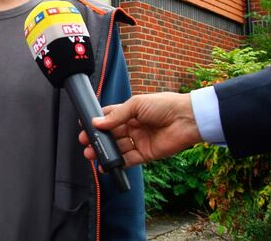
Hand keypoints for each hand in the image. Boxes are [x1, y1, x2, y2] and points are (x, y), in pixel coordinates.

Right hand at [78, 93, 201, 166]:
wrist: (187, 119)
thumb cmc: (164, 106)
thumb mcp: (136, 105)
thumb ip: (116, 116)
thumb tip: (96, 123)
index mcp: (131, 111)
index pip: (109, 116)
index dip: (97, 121)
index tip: (84, 126)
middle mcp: (134, 126)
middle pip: (111, 134)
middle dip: (97, 139)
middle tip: (85, 143)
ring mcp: (139, 140)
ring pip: (117, 148)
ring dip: (104, 152)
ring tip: (91, 154)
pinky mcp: (146, 154)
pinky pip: (128, 160)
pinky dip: (117, 164)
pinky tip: (105, 166)